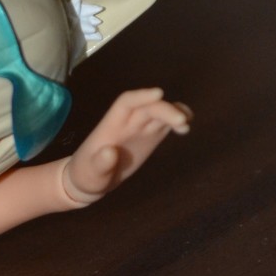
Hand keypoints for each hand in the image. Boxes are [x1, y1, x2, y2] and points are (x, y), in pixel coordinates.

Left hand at [61, 87, 190, 203]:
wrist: (91, 181)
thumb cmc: (87, 175)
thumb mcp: (90, 174)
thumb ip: (100, 164)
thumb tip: (110, 152)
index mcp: (110, 126)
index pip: (126, 103)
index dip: (142, 96)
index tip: (159, 94)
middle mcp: (127, 123)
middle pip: (147, 108)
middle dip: (165, 110)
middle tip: (182, 122)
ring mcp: (139, 130)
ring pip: (158, 113)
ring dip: (174, 113)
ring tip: (187, 122)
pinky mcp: (148, 138)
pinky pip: (163, 125)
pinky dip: (175, 123)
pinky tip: (185, 128)